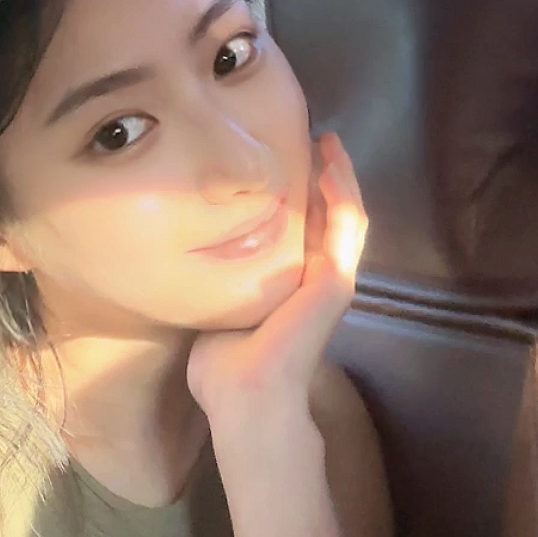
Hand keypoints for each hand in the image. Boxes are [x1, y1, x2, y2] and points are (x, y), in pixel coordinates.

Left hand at [186, 132, 367, 448]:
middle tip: (315, 138)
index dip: (302, 195)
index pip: (305, 230)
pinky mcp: (335, 281)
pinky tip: (331, 166)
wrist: (243, 398)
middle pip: (329, 217)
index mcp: (291, 286)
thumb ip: (218, 283)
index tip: (287, 159)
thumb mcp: (219, 308)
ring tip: (328, 142)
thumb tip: (190, 258)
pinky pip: (347, 226)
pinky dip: (343, 193)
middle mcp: (316, 280)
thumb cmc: (223, 368)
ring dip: (340, 177)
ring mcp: (331, 279)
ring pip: (346, 216)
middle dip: (325, 176)